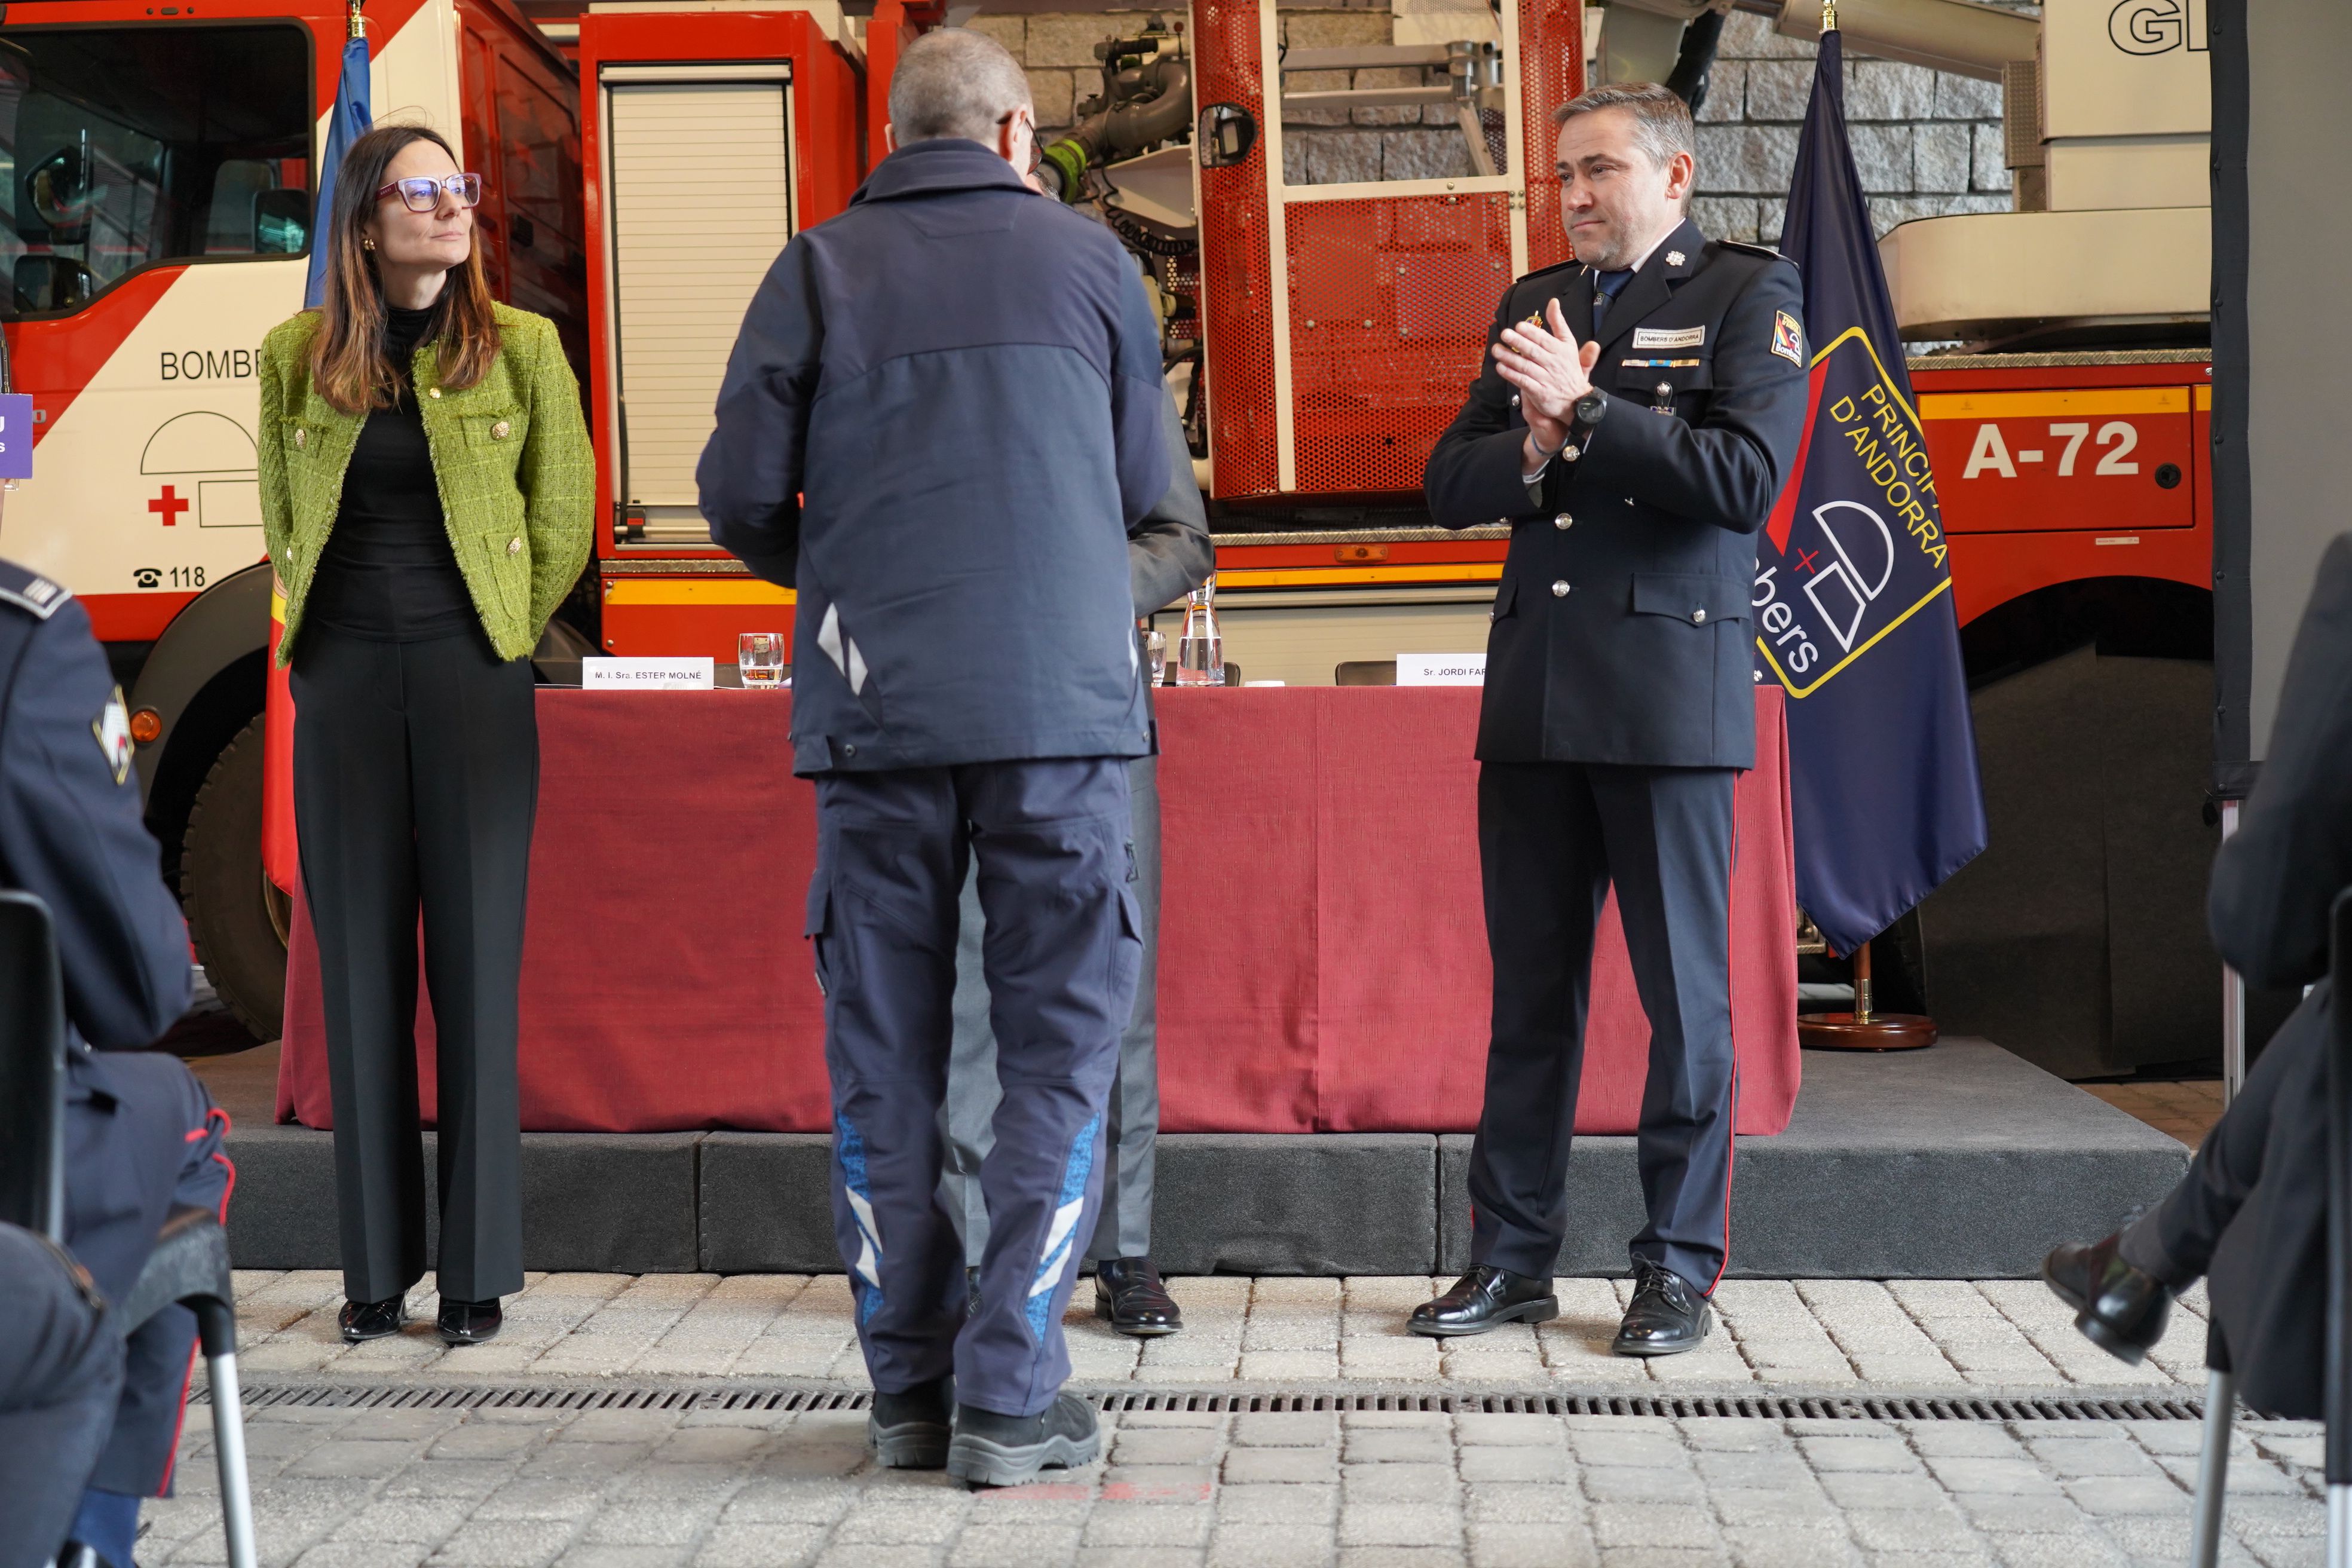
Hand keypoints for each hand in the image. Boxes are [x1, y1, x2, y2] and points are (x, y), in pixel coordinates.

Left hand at [1495, 298, 1600, 430]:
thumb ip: (1559, 323)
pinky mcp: (1540, 392)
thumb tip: (1553, 302)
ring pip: (1525, 366)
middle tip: (1504, 334)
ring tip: (1496, 350)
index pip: (1544, 339)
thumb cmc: (1569, 369)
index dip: (1531, 332)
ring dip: (1509, 357)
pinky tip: (1501, 368)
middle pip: (1533, 351)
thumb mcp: (1569, 344)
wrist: (1577, 401)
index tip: (1519, 326)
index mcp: (1561, 350)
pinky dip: (1511, 375)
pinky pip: (1523, 382)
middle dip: (1518, 342)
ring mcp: (1546, 379)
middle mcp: (1554, 363)